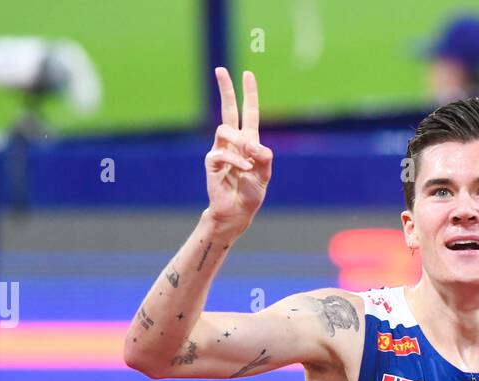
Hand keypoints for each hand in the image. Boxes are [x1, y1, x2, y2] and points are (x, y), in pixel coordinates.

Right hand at [205, 67, 272, 232]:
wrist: (237, 211)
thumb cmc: (251, 192)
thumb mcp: (265, 174)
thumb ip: (264, 156)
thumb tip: (250, 143)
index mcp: (249, 141)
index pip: (249, 113)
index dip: (249, 94)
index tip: (247, 74)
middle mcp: (234, 142)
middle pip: (228, 110)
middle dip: (225, 90)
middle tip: (221, 70)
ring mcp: (221, 149)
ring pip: (225, 129)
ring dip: (240, 142)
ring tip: (248, 162)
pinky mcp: (212, 161)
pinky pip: (222, 152)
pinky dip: (236, 159)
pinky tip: (244, 169)